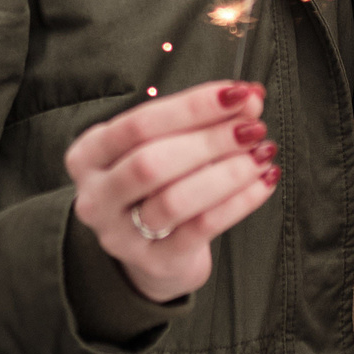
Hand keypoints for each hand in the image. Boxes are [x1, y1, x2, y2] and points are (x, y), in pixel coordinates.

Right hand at [65, 80, 278, 303]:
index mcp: (89, 154)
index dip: (192, 106)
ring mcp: (120, 235)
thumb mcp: (164, 143)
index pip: (139, 123)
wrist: (151, 247)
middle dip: (210, 140)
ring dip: (228, 173)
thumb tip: (249, 96)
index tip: (238, 92)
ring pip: (175, 200)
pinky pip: (201, 229)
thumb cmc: (158, 181)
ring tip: (263, 154)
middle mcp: (95, 196)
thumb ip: (200, 118)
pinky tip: (264, 181)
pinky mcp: (155, 261)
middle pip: (151, 162)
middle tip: (255, 127)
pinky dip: (239, 202)